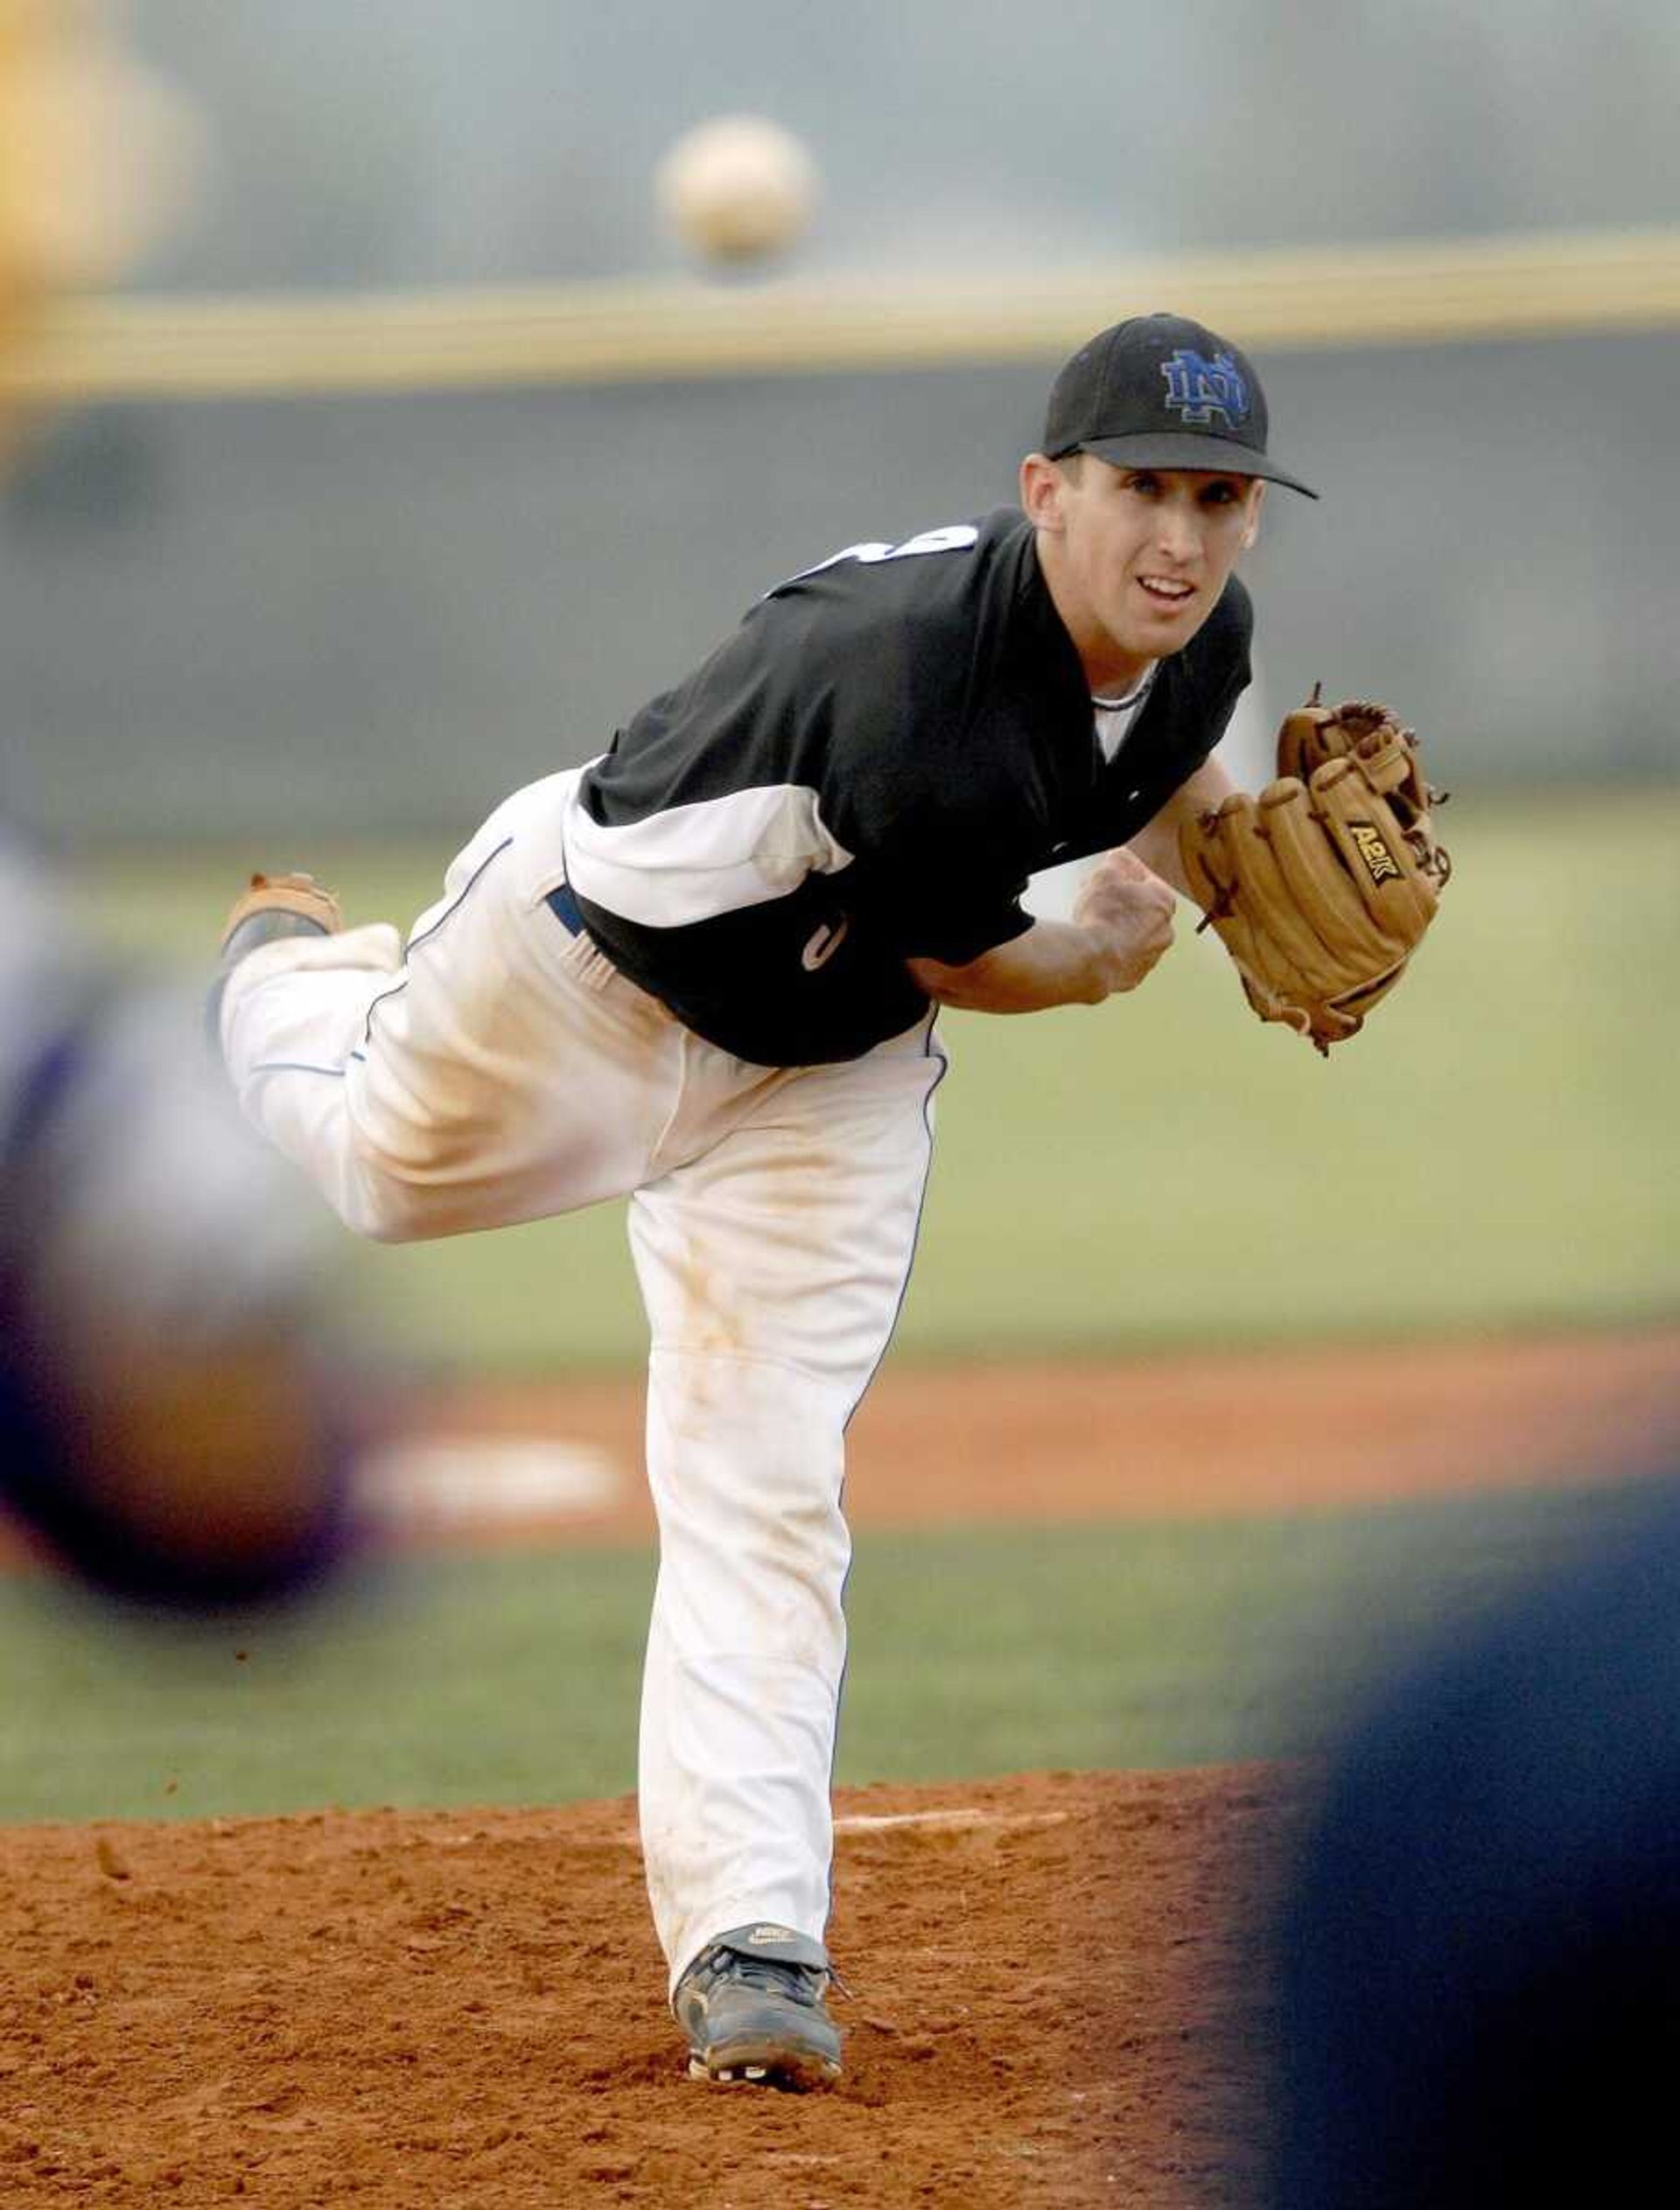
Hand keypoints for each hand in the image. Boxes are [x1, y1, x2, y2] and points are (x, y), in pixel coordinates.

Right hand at [1072, 848, 1176, 993]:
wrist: (1091, 959)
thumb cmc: (1103, 917)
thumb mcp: (1106, 872)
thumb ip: (1117, 861)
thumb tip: (1119, 859)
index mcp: (1164, 903)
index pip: (1147, 881)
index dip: (1125, 875)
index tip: (1112, 874)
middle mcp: (1163, 932)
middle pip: (1141, 910)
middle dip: (1121, 902)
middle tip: (1098, 897)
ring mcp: (1149, 958)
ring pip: (1132, 936)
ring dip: (1116, 928)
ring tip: (1092, 922)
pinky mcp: (1132, 977)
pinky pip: (1122, 958)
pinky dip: (1110, 951)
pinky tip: (1093, 944)